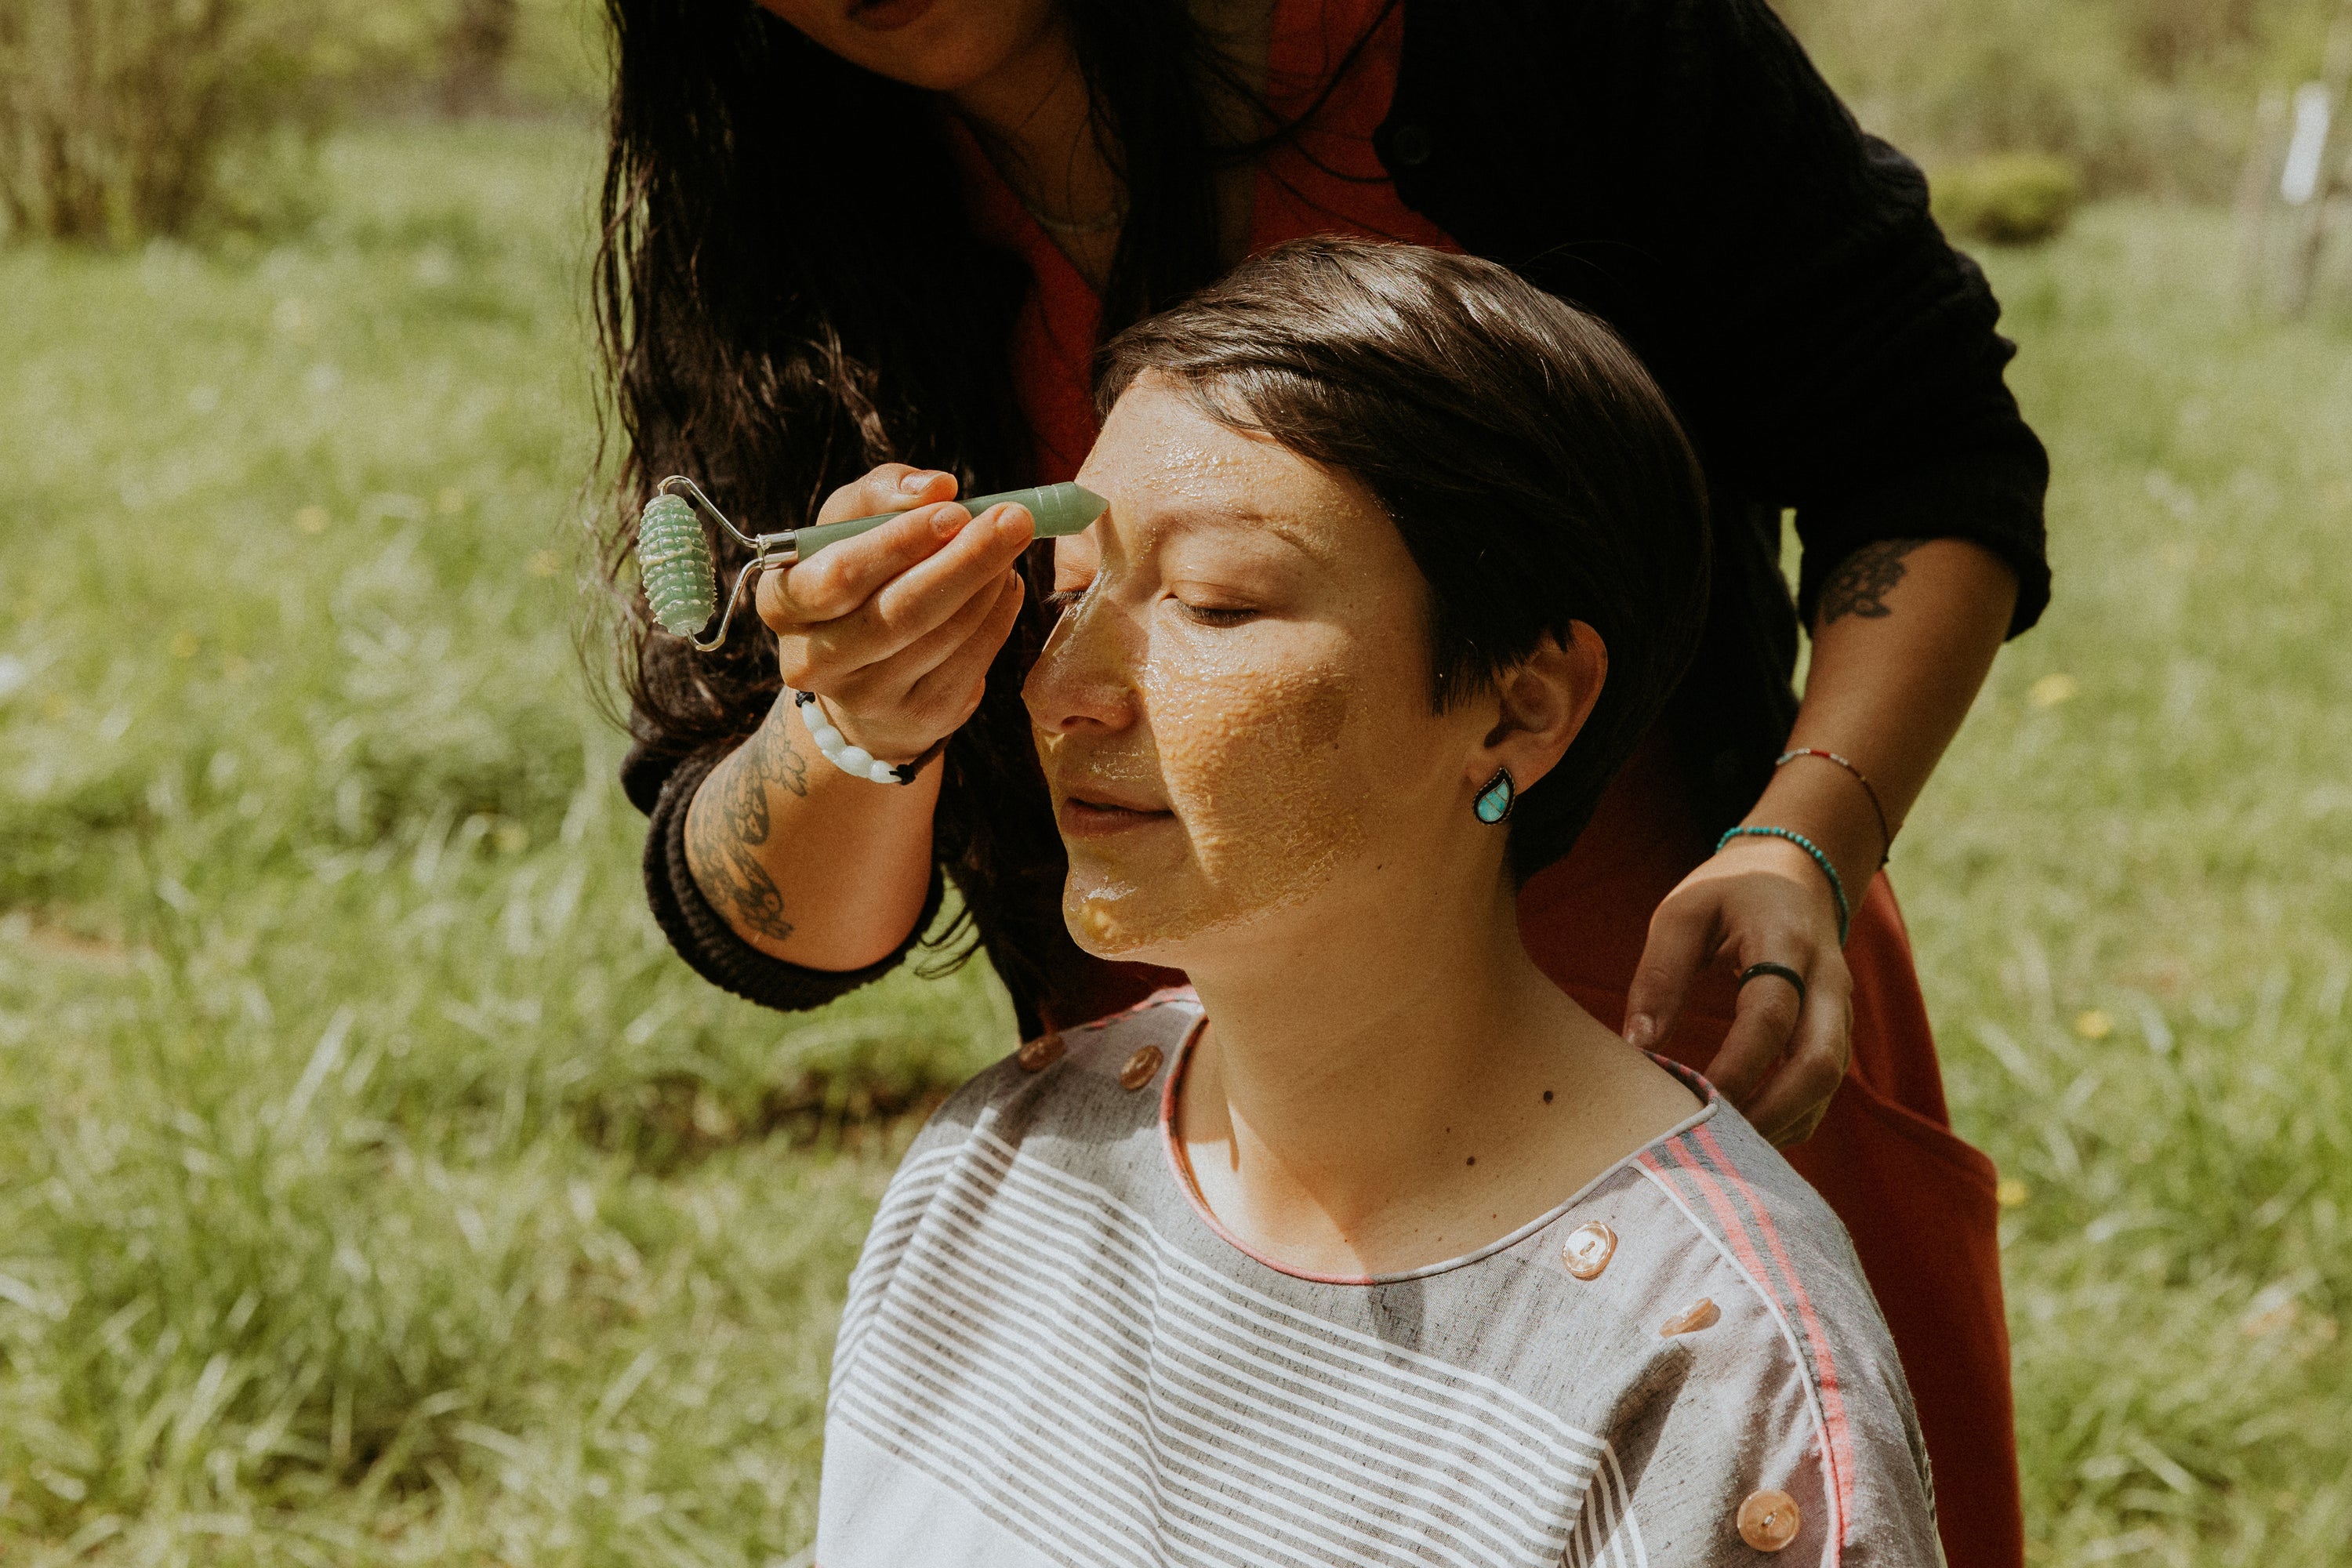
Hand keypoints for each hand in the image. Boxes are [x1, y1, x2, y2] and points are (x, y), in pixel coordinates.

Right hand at [755, 465, 1034, 761]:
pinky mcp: (920, 716)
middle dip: (965, 559)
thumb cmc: (856, 577)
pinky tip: (1006, 584)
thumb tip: (936, 487)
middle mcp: (813, 661)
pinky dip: (999, 614)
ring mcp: (866, 699)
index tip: (956, 508)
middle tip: (1013, 519)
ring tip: (1010, 542)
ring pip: (943, 635)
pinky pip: (972, 660)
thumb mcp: (849, 524)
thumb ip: (883, 493)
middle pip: (899, 612)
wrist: (861, 673)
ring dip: (988, 583)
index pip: (840, 576)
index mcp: (781, 604)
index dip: (901, 542)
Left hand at [1622, 836, 1854, 1145]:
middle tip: (1716, 1141)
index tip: (1693, 1099)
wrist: (1795, 874)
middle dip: (1771, 1112)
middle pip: (1819, 1062)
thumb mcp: (1682, 913)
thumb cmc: (1728, 893)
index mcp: (1787, 944)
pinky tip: (1748, 1134)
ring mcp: (1840, 1010)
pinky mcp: (1837, 1032)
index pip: (1770, 1016)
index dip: (1737, 1066)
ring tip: (1724, 1147)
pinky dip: (1792, 1118)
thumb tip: (1639, 1045)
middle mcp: (1827, 982)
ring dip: (1782, 1122)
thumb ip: (1660, 974)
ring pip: (1828, 1083)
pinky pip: (1825, 1088)